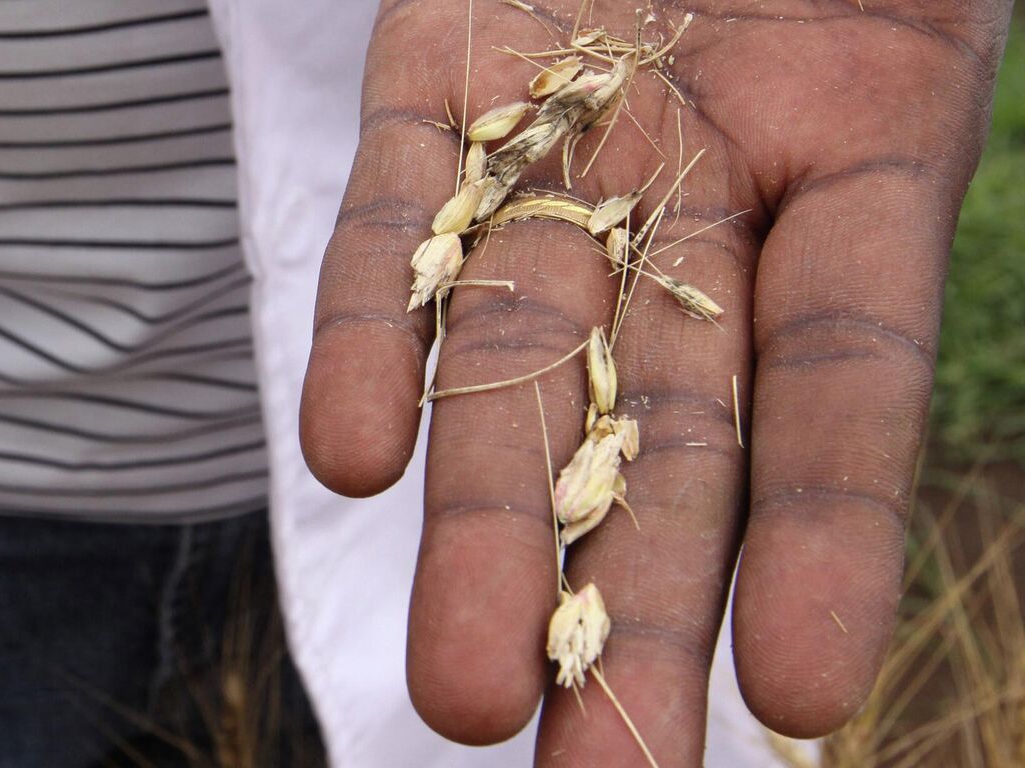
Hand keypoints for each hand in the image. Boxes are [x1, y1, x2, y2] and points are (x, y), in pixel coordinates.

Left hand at [300, 0, 1009, 762]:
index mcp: (861, 160)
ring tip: (457, 691)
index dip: (827, 537)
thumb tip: (879, 213)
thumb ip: (882, 94)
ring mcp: (563, 143)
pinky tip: (350, 458)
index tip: (797, 701)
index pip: (843, 385)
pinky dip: (371, 328)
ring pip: (521, 357)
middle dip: (631, 596)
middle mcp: (704, 186)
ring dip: (486, 523)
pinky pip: (398, 216)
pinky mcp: (438, 83)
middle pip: (666, 425)